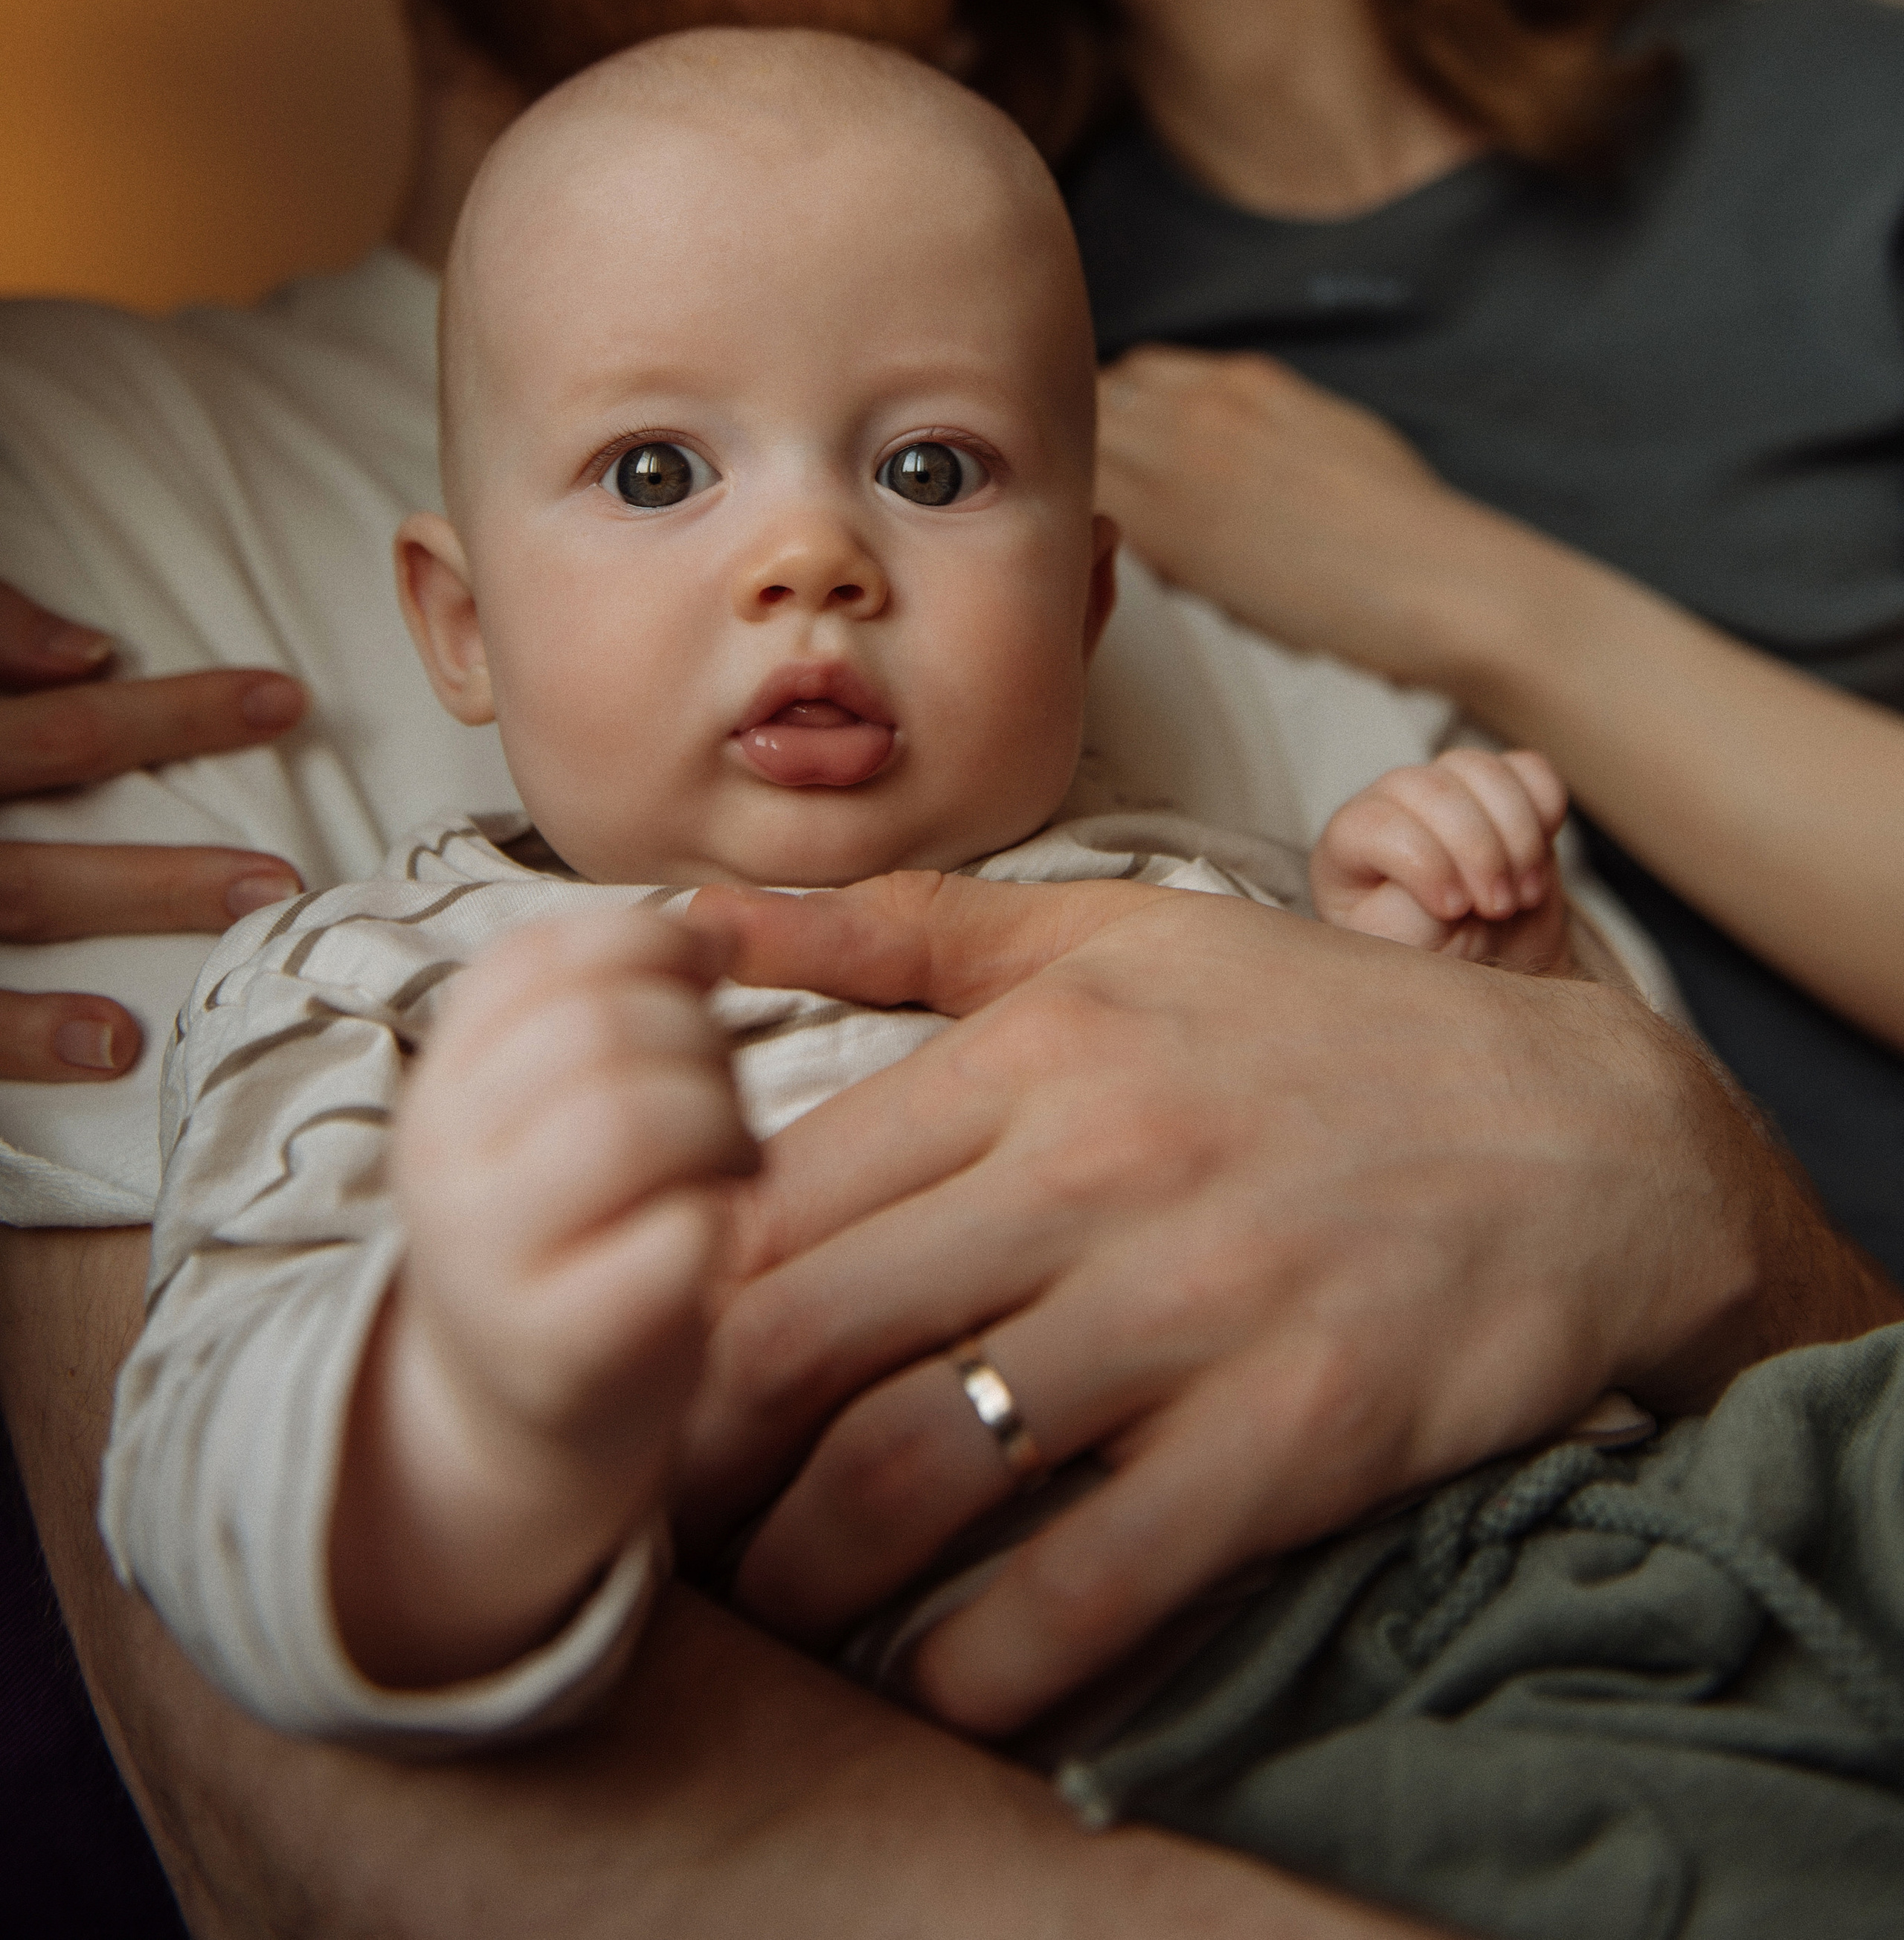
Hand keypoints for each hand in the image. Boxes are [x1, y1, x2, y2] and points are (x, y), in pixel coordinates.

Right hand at [0, 583, 306, 1081]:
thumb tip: (85, 650)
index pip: (54, 715)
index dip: (171, 707)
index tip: (284, 698)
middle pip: (43, 773)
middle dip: (170, 801)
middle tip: (290, 851)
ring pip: (13, 889)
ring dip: (129, 896)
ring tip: (249, 912)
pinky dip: (20, 1030)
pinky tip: (112, 1044)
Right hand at [332, 900, 758, 1689]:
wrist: (519, 1417)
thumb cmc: (580, 1225)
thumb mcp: (561, 1099)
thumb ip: (618, 1002)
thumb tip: (714, 923)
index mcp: (447, 1075)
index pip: (541, 953)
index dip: (650, 941)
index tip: (707, 977)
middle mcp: (444, 1156)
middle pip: (602, 1026)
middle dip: (703, 1043)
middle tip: (726, 1100)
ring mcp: (489, 1257)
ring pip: (631, 1116)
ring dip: (721, 1124)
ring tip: (731, 1164)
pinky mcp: (557, 1347)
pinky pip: (671, 1237)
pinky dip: (718, 1220)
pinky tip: (715, 1235)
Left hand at [677, 870, 1807, 1735]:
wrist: (1592, 1140)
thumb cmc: (1325, 1032)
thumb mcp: (1114, 931)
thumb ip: (900, 926)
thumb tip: (689, 921)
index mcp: (1037, 1051)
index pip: (776, 1197)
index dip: (670, 1307)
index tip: (637, 1367)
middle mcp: (1097, 1168)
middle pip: (810, 1340)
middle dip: (701, 1459)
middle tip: (663, 1517)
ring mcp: (1198, 1305)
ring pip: (918, 1470)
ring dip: (808, 1574)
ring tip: (771, 1606)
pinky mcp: (1295, 1435)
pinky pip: (1092, 1583)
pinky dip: (984, 1662)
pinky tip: (933, 1687)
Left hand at [1096, 345, 1502, 687]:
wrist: (1428, 575)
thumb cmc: (1402, 520)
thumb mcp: (1334, 430)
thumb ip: (1271, 418)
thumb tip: (1237, 437)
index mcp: (1248, 380)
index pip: (1141, 373)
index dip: (1125, 413)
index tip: (1125, 451)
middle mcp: (1204, 406)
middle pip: (1099, 404)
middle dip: (1093, 443)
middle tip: (1103, 495)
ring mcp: (1181, 463)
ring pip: (1085, 452)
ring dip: (1084, 485)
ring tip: (1096, 529)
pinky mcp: (1169, 528)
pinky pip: (1091, 508)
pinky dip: (1085, 526)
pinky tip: (1104, 557)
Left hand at [1311, 746, 1571, 970]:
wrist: (1489, 971)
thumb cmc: (1432, 968)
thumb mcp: (1406, 958)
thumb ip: (1407, 916)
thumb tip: (1442, 880)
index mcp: (1347, 848)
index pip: (1372, 823)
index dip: (1422, 860)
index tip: (1453, 910)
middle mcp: (1391, 806)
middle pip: (1430, 786)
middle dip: (1477, 849)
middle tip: (1497, 907)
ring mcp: (1447, 791)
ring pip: (1481, 770)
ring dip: (1516, 834)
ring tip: (1522, 895)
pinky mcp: (1501, 793)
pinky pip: (1529, 770)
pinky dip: (1545, 809)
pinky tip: (1538, 862)